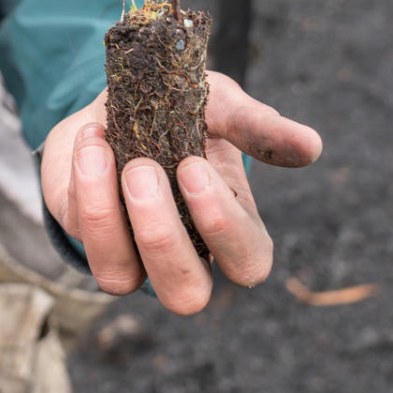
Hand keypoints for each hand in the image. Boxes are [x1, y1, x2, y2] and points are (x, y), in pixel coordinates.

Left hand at [39, 71, 321, 313]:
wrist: (120, 98)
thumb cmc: (184, 112)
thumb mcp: (221, 107)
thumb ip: (258, 128)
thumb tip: (311, 146)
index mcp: (234, 232)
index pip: (246, 262)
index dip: (221, 226)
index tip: (193, 166)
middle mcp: (187, 256)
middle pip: (185, 294)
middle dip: (161, 236)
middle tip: (144, 170)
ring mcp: (132, 254)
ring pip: (121, 280)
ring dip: (107, 218)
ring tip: (102, 150)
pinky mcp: (86, 236)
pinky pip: (80, 234)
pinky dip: (82, 187)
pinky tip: (90, 139)